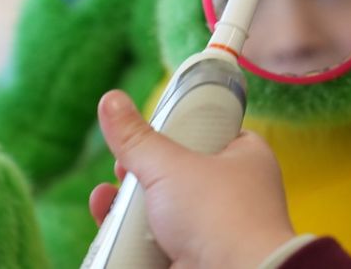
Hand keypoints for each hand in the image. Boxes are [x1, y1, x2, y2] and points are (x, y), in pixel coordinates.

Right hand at [88, 90, 294, 268]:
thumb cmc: (219, 215)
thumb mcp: (171, 165)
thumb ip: (137, 137)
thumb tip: (110, 98)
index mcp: (245, 157)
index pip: (210, 134)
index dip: (175, 132)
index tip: (145, 134)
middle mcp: (234, 192)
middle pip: (178, 174)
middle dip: (142, 173)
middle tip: (122, 169)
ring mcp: (215, 228)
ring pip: (163, 210)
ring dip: (128, 206)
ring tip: (105, 199)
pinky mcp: (195, 257)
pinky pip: (157, 242)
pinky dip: (130, 237)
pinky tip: (107, 229)